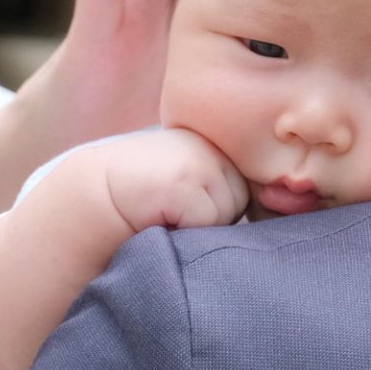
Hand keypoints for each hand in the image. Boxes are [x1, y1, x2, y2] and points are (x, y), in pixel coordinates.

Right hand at [101, 129, 248, 232]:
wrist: (95, 193)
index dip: (221, 207)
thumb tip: (275, 209)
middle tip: (175, 209)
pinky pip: (207, 222)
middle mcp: (212, 142)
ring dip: (201, 225)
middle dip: (215, 216)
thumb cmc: (148, 198)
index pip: (248, 186)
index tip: (187, 203)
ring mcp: (199, 158)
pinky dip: (185, 230)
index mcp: (217, 139)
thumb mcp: (192, 180)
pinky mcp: (184, 179)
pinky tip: (158, 215)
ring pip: (228, 213)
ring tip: (166, 211)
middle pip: (242, 200)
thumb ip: (224, 184)